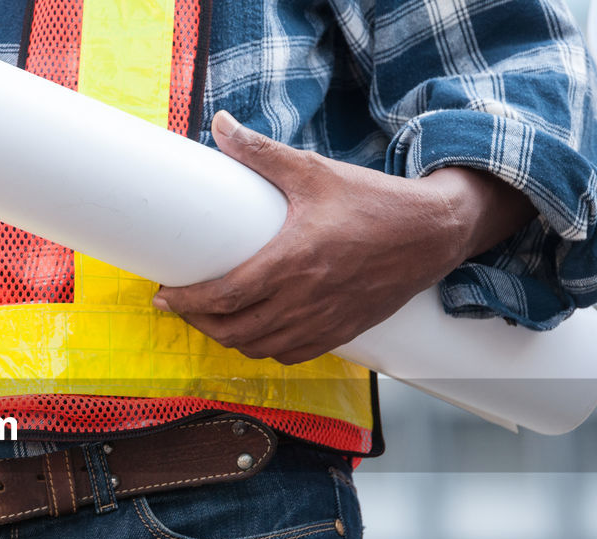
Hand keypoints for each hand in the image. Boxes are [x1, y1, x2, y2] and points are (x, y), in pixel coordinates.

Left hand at [153, 110, 535, 364]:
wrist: (433, 232)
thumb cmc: (373, 202)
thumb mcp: (314, 172)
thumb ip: (263, 154)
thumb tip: (222, 126)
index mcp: (292, 261)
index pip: (224, 295)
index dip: (187, 302)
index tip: (163, 296)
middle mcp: (305, 299)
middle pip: (234, 330)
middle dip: (199, 323)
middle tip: (183, 306)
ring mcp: (324, 321)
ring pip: (259, 347)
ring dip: (229, 338)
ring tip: (213, 319)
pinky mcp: (341, 332)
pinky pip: (291, 355)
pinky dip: (265, 348)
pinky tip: (255, 332)